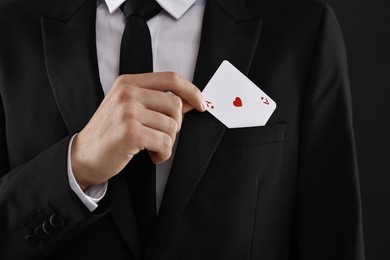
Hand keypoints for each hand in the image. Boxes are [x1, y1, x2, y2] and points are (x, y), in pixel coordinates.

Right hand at [71, 72, 204, 189]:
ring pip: (172, 125)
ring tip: (153, 148)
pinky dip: (163, 154)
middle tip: (162, 136)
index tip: (202, 104)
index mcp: (128, 83)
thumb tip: (190, 101)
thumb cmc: (110, 134)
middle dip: (175, 125)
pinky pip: (165, 142)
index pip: (170, 78)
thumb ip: (156, 102)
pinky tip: (152, 156)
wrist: (83, 156)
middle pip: (175, 104)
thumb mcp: (130, 109)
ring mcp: (128, 111)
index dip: (191, 90)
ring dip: (168, 142)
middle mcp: (128, 93)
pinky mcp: (130, 132)